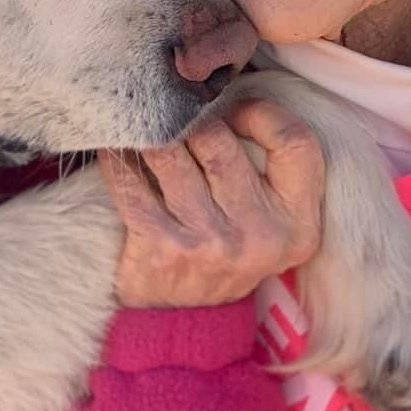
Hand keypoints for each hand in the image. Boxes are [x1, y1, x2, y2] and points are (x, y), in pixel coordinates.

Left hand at [98, 99, 324, 309]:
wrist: (182, 322)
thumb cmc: (224, 248)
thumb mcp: (268, 219)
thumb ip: (267, 164)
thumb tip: (224, 88)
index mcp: (297, 226)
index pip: (296, 142)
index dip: (262, 113)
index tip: (234, 110)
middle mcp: (259, 236)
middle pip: (220, 141)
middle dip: (190, 120)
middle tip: (173, 114)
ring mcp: (209, 243)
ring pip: (170, 152)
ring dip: (150, 134)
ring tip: (143, 124)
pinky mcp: (161, 248)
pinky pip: (129, 181)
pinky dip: (116, 157)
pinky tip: (113, 145)